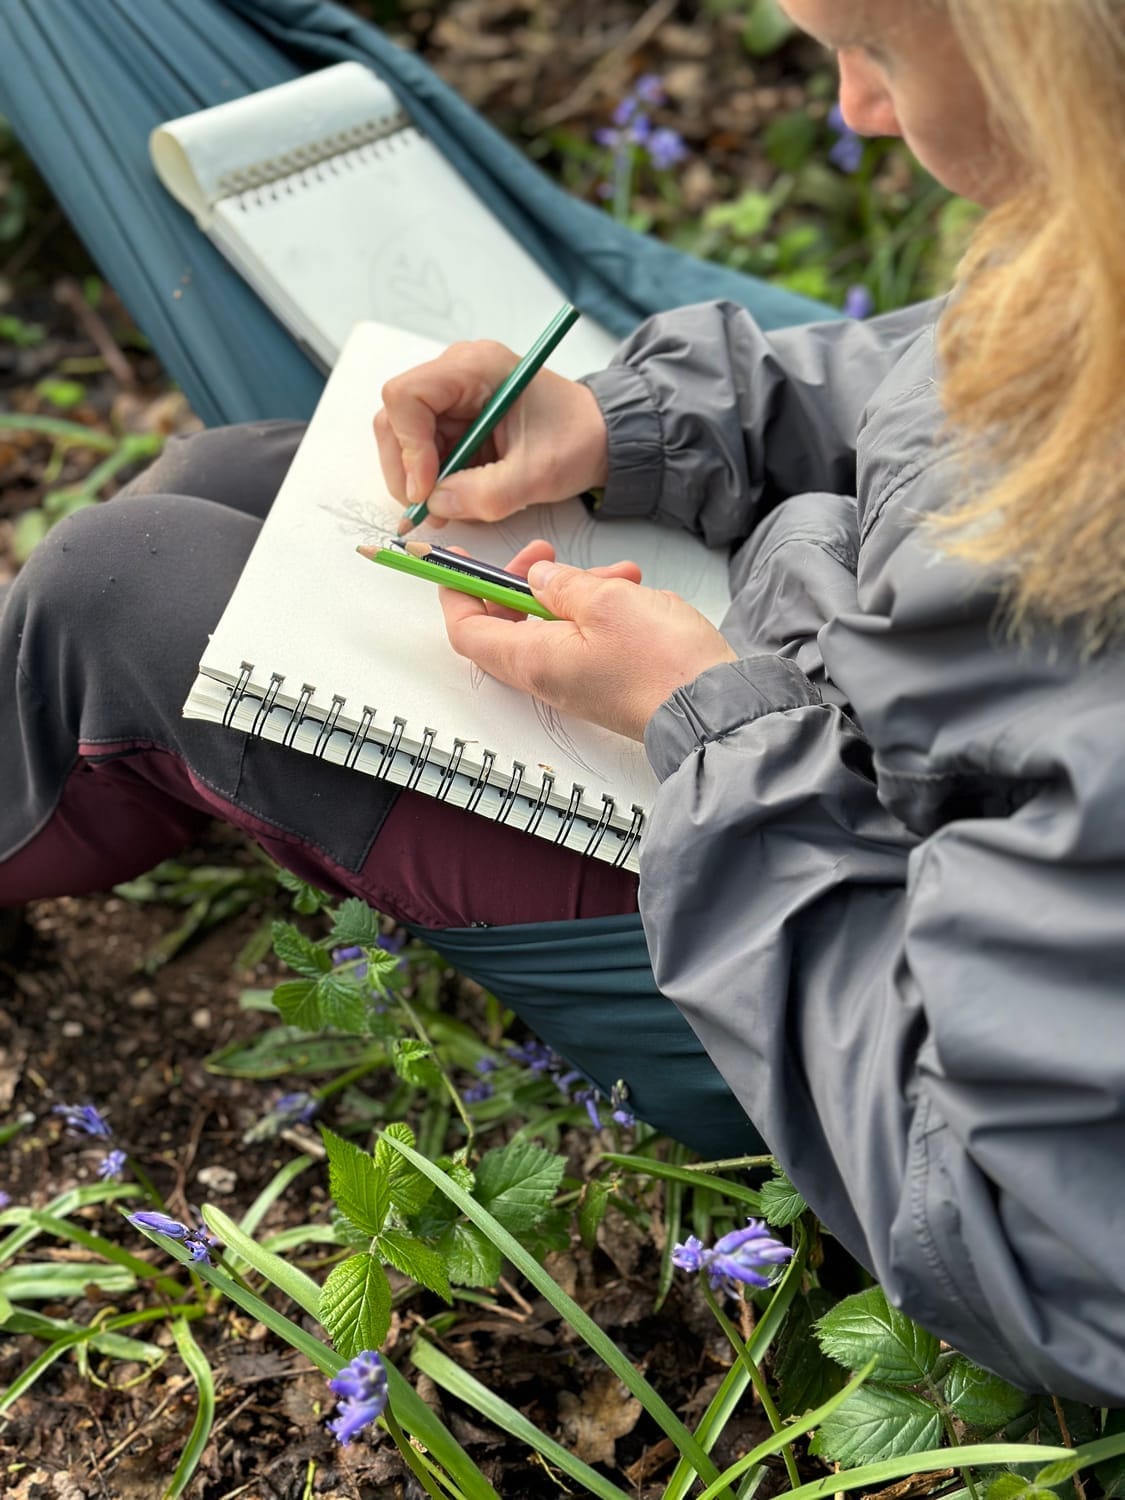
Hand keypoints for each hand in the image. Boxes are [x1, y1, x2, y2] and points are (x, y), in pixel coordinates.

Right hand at [374, 341, 608, 525]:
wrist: (600, 436)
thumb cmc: (578, 440)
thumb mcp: (538, 475)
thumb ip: (486, 494)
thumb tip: (435, 505)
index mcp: (476, 367)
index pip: (407, 396)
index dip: (408, 447)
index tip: (427, 488)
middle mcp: (456, 373)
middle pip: (396, 418)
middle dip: (406, 468)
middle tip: (428, 508)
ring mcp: (453, 397)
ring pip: (404, 438)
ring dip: (417, 479)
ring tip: (446, 508)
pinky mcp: (455, 420)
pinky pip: (424, 451)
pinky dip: (432, 480)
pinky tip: (454, 498)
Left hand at [439, 542, 737, 740]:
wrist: (715, 709)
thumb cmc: (664, 664)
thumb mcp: (607, 601)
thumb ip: (563, 585)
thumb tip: (538, 579)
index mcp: (533, 661)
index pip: (467, 631)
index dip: (457, 593)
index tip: (457, 562)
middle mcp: (547, 678)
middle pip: (507, 628)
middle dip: (522, 584)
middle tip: (543, 556)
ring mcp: (576, 683)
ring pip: (552, 627)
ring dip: (574, 592)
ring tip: (617, 572)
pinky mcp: (605, 683)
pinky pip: (584, 640)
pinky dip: (599, 610)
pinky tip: (632, 593)